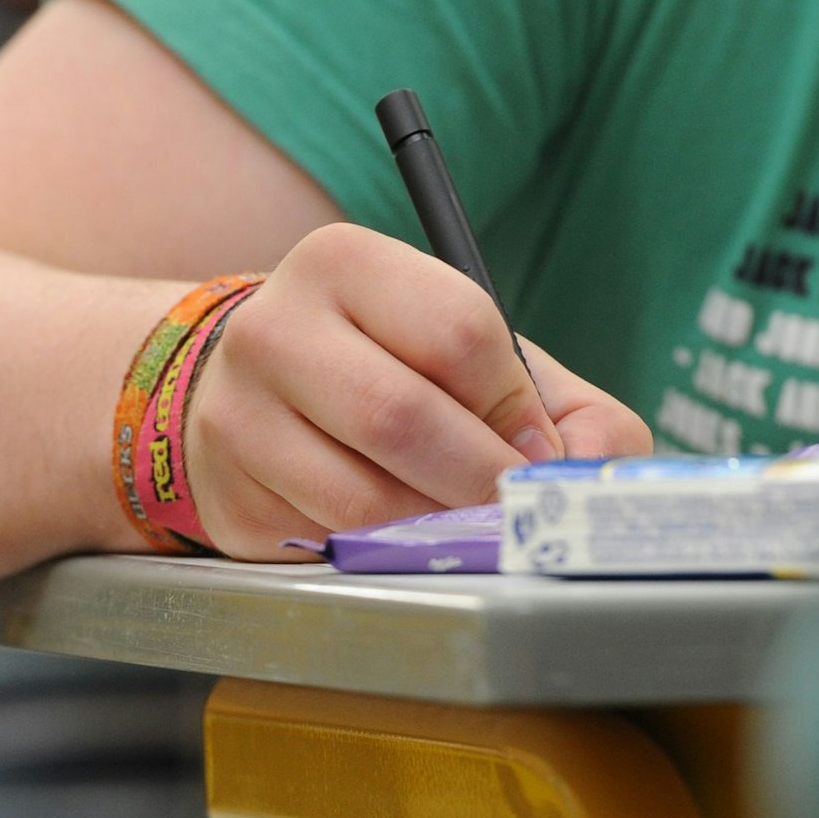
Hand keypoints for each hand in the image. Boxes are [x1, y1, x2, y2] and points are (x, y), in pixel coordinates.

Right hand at [183, 223, 650, 559]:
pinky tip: (388, 532)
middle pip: (400, 417)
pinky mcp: (229, 496)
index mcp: (343, 263)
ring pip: (362, 501)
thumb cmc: (389, 369)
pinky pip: (328, 546)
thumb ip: (564, 409)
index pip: (458, 331)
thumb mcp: (476, 358)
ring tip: (451, 519)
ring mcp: (236, 416)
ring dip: (433, 528)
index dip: (514, 407)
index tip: (531, 446)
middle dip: (480, 480)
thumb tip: (589, 479)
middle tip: (511, 507)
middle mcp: (274, 328)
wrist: (254, 393)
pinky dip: (382, 554)